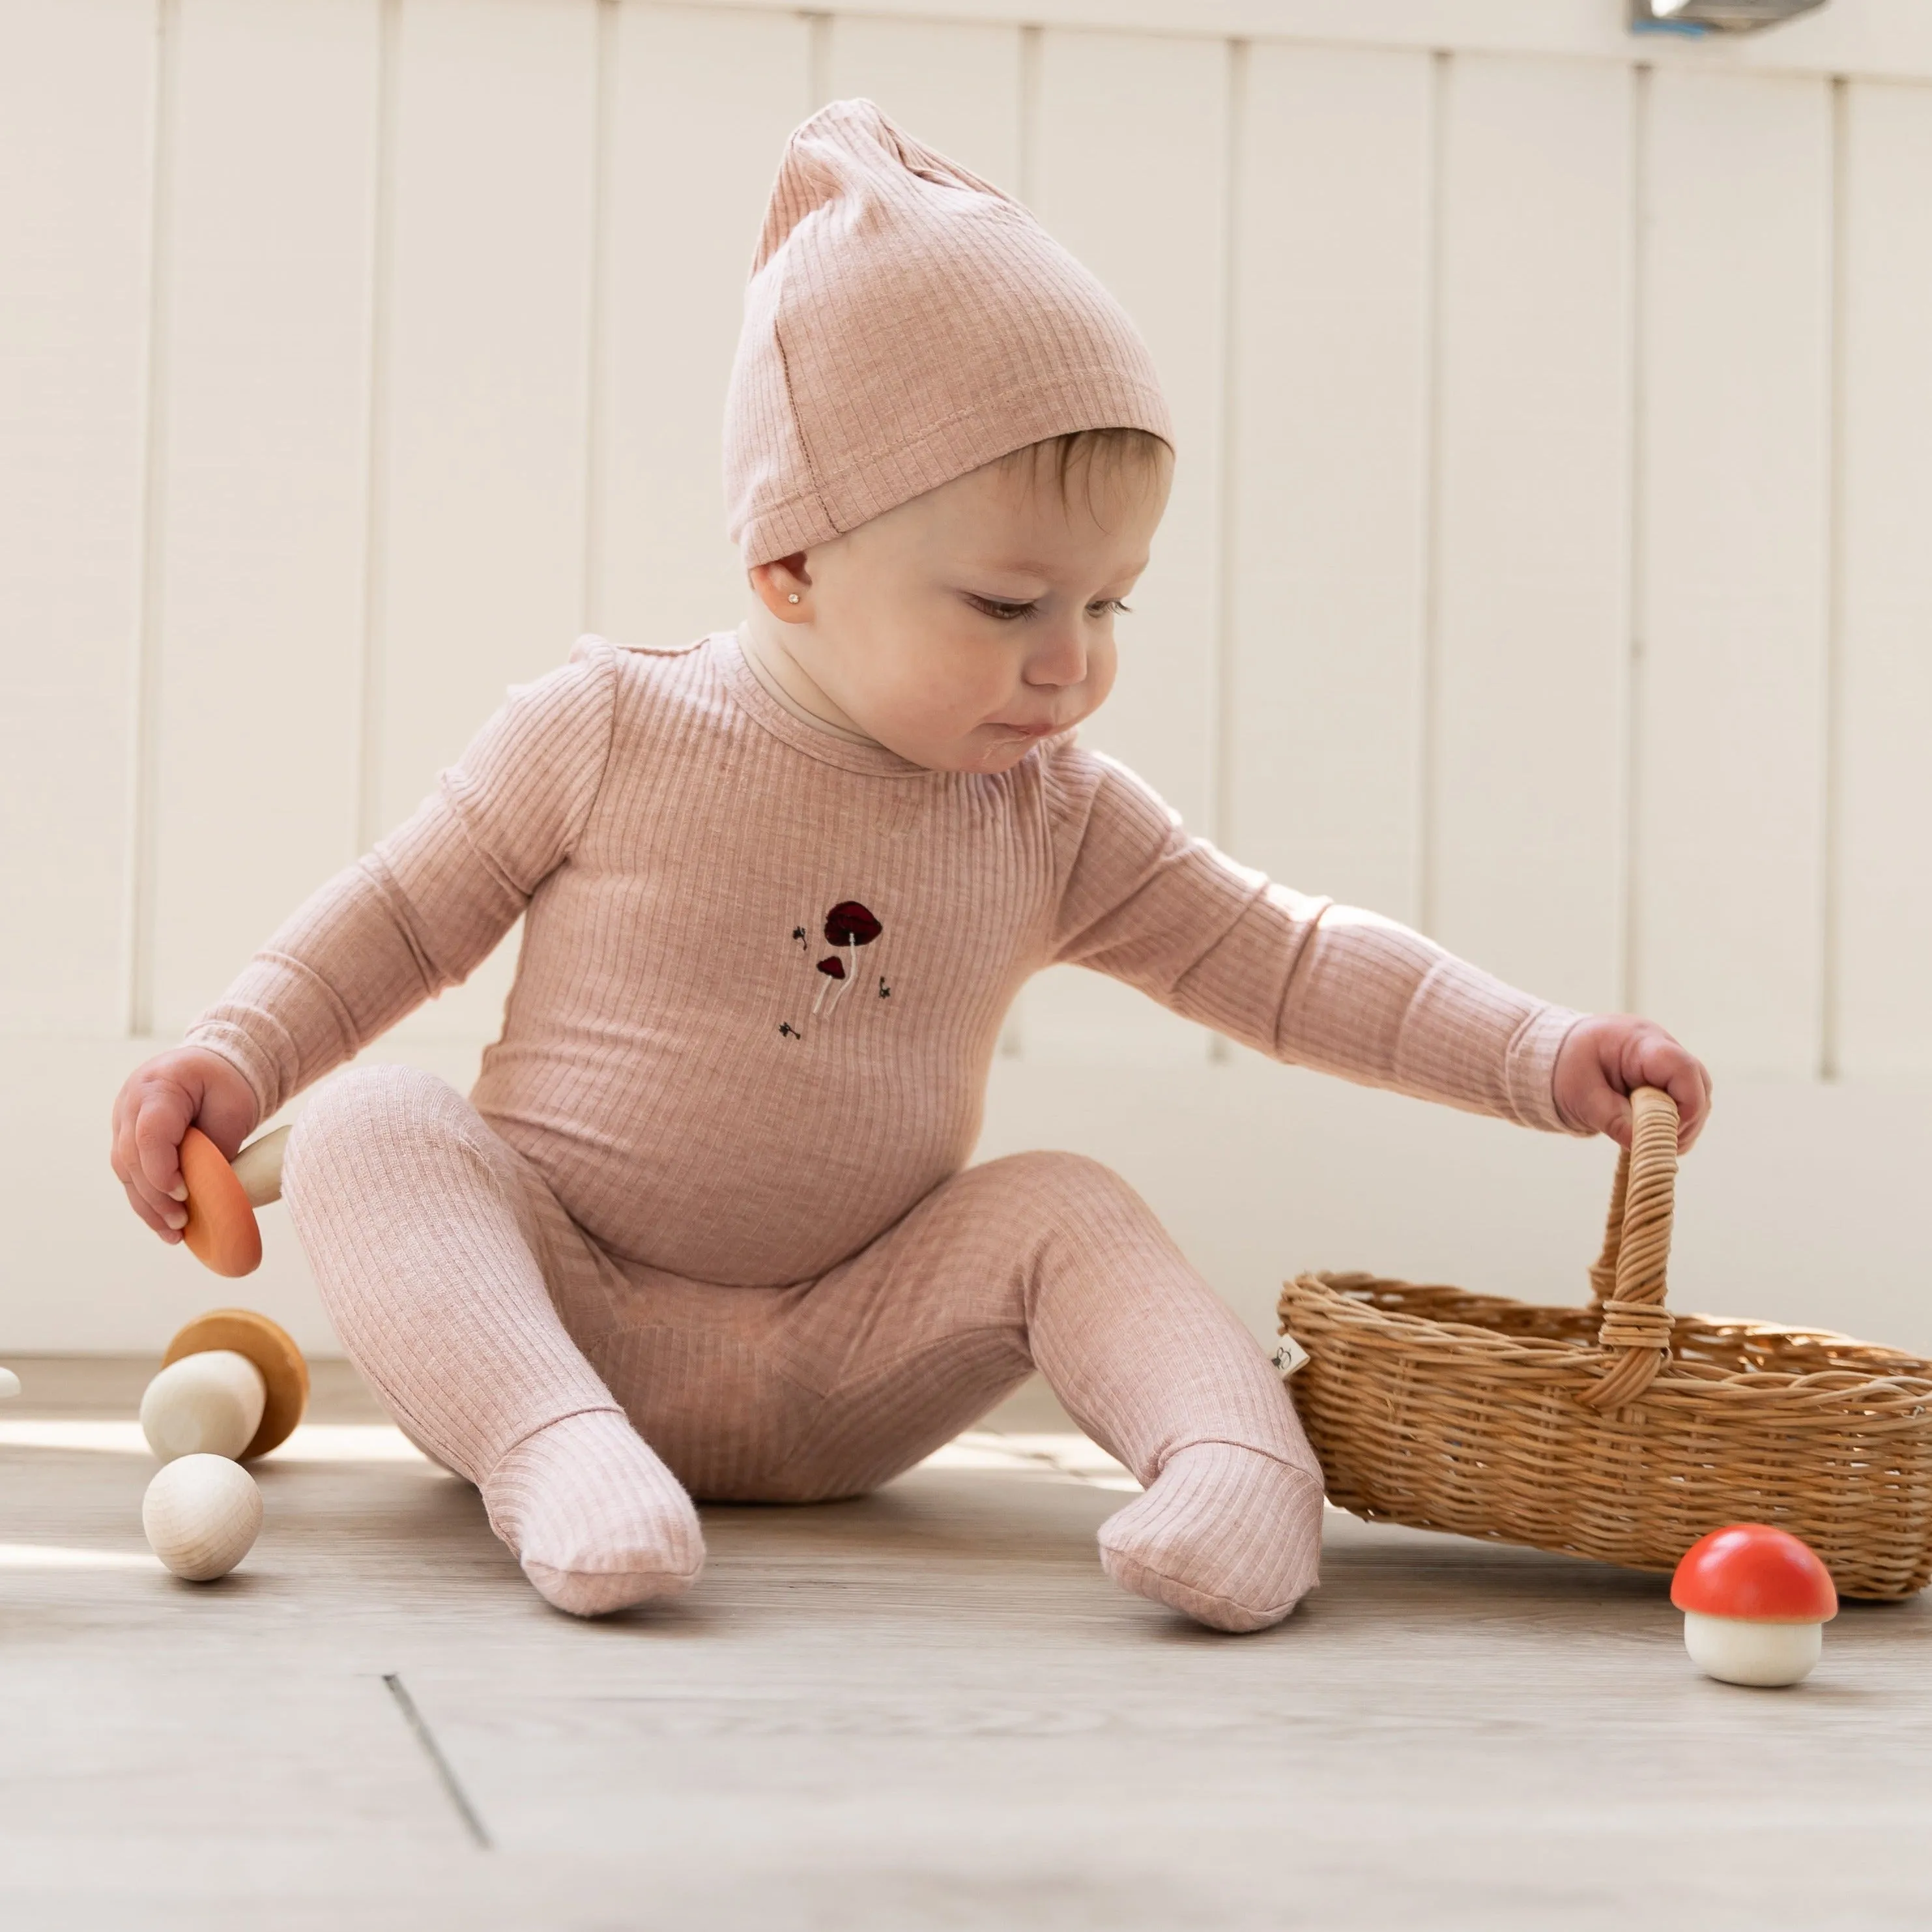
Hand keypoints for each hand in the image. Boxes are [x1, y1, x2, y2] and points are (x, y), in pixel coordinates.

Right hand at [110, 1047, 260, 1243]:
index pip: (149, 1133)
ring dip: (147, 1206)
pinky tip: (163, 1225)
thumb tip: (205, 1194)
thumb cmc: (227, 1086)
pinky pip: (130, 1173)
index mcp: (160, 1086)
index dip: (162, 1168)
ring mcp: (123, 1120)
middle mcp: (131, 1102)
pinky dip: (146, 1200)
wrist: (215, 1067)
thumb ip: (215, 1146)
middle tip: (181, 1223)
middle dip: (155, 1196)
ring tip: (173, 1234)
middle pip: (132, 1156)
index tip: (184, 1193)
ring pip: (125, 1170)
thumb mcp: (232, 1108)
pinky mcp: (125, 1138)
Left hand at [1552, 1014, 1711, 1152]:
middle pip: (1698, 1085)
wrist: (1557, 1053)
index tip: (1666, 1133)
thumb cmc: (1567, 1067)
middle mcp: (1662, 1048)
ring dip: (1680, 1125)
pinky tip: (1651, 1136)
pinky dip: (1673, 1123)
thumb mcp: (1581, 1095)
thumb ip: (1613, 1119)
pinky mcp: (1665, 1078)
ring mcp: (1665, 1063)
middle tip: (1658, 1145)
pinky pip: (1683, 1102)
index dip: (1685, 1105)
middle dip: (1685, 1121)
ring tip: (1650, 1143)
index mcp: (1640, 1042)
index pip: (1682, 1069)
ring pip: (1696, 1096)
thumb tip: (1642, 1144)